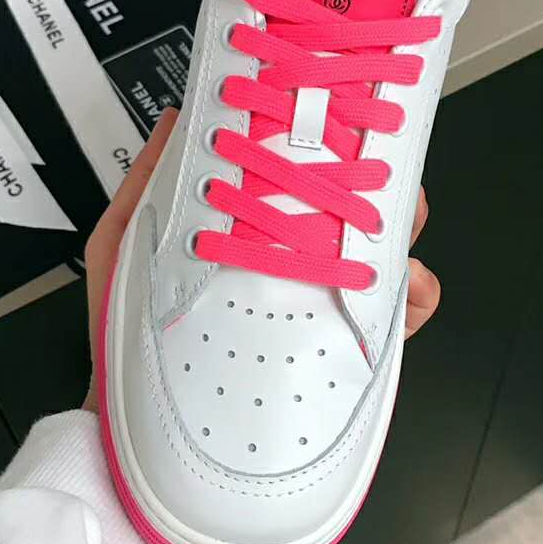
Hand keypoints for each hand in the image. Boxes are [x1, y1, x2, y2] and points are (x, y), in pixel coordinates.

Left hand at [83, 108, 440, 410]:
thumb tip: (176, 120)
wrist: (142, 423)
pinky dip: (417, 294)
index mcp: (250, 234)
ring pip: (383, 254)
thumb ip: (146, 183)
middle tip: (381, 164)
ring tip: (401, 214)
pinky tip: (408, 279)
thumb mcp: (125, 246)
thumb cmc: (127, 335)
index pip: (296, 181)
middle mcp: (290, 265)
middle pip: (350, 209)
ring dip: (402, 226)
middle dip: (377, 177)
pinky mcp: (341, 352)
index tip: (336, 121)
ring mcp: (319, 306)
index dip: (323, 147)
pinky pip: (397, 320)